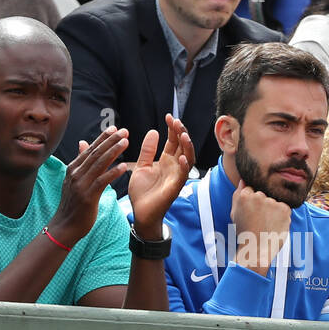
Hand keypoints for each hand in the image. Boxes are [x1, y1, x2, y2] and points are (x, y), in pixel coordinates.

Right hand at [49, 127, 128, 246]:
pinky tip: (124, 167)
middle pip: (96, 153)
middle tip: (124, 131)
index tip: (115, 128)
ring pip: (99, 164)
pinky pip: (102, 181)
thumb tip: (83, 143)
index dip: (103, 138)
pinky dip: (113, 173)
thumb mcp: (74, 180)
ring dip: (113, 152)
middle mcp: (76, 174)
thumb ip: (81, 162)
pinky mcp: (88, 197)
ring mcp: (81, 185)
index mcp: (73, 168)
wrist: (65, 226)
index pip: (90, 149)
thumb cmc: (73, 204)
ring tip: (126, 143)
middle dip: (111, 141)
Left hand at [127, 114, 194, 237]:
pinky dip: (183, 166)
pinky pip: (183, 175)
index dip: (173, 129)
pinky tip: (180, 157)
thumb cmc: (142, 192)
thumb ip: (147, 150)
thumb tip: (154, 131)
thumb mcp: (141, 166)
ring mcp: (176, 177)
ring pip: (188, 158)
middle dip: (181, 133)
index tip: (169, 117)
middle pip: (183, 146)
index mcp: (166, 161)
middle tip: (176, 121)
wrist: (140, 212)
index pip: (174, 141)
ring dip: (187, 147)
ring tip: (183, 134)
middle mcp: (174, 167)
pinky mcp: (175, 187)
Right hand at [230, 184, 290, 276]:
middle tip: (258, 221)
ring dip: (272, 210)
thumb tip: (243, 179)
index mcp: (244, 196)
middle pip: (263, 195)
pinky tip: (274, 225)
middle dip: (262, 205)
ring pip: (274, 201)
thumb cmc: (244, 232)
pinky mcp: (284, 209)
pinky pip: (284, 208)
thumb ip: (237, 194)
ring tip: (266, 224)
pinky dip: (281, 216)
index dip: (252, 203)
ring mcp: (272, 202)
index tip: (251, 214)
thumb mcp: (234, 212)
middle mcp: (258, 196)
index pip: (251, 190)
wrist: (257, 249)